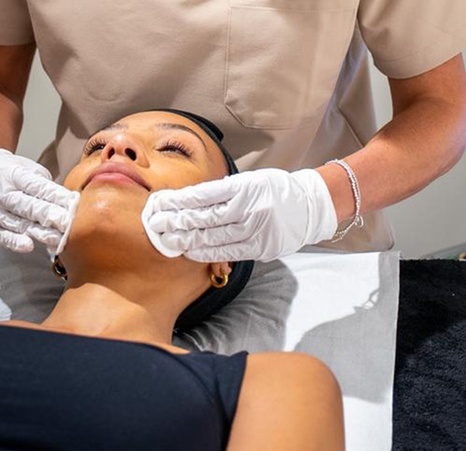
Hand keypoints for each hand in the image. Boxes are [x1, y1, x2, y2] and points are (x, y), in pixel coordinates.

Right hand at [0, 149, 79, 252]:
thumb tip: (70, 203)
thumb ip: (46, 186)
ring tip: (57, 239)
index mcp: (12, 175)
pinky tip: (28, 245)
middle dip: (49, 216)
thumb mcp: (29, 170)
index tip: (73, 204)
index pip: (36, 186)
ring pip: (18, 224)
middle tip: (67, 223)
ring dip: (39, 233)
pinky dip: (14, 242)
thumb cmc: (11, 174)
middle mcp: (0, 193)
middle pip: (27, 206)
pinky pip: (1, 236)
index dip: (55, 195)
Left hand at [142, 168, 337, 261]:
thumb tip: (189, 202)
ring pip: (212, 238)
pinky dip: (206, 253)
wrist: (310, 206)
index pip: (202, 195)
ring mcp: (255, 230)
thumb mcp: (250, 181)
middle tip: (155, 225)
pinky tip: (191, 251)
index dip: (177, 201)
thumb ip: (223, 191)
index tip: (159, 204)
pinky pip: (227, 252)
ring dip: (186, 240)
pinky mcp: (260, 248)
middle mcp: (248, 209)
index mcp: (244, 187)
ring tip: (168, 240)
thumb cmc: (275, 191)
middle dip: (175, 222)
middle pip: (203, 218)